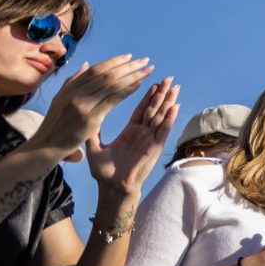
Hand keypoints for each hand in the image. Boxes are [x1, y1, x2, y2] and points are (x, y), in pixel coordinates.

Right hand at [27, 55, 154, 160]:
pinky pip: (112, 100)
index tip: (129, 57)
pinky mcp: (90, 119)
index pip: (95, 70)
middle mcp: (75, 94)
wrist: (46, 146)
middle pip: (106, 75)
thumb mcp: (60, 99)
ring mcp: (82, 105)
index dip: (113, 62)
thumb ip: (73, 81)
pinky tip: (138, 85)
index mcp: (69, 88)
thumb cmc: (55, 124)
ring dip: (132, 76)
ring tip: (147, 70)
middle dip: (128, 66)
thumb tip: (87, 64)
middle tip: (144, 60)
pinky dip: (126, 90)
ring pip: (111, 85)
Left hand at [85, 78, 177, 196]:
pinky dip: (170, 118)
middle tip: (168, 78)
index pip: (141, 109)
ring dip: (168, 101)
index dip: (147, 96)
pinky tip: (175, 107)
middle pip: (154, 109)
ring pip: (161, 116)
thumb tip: (89, 117)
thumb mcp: (95, 148)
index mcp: (130, 131)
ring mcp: (149, 139)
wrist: (111, 187)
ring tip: (174, 87)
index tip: (152, 82)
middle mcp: (142, 133)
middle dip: (161, 93)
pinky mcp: (154, 147)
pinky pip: (163, 130)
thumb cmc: (104, 172)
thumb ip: (93, 132)